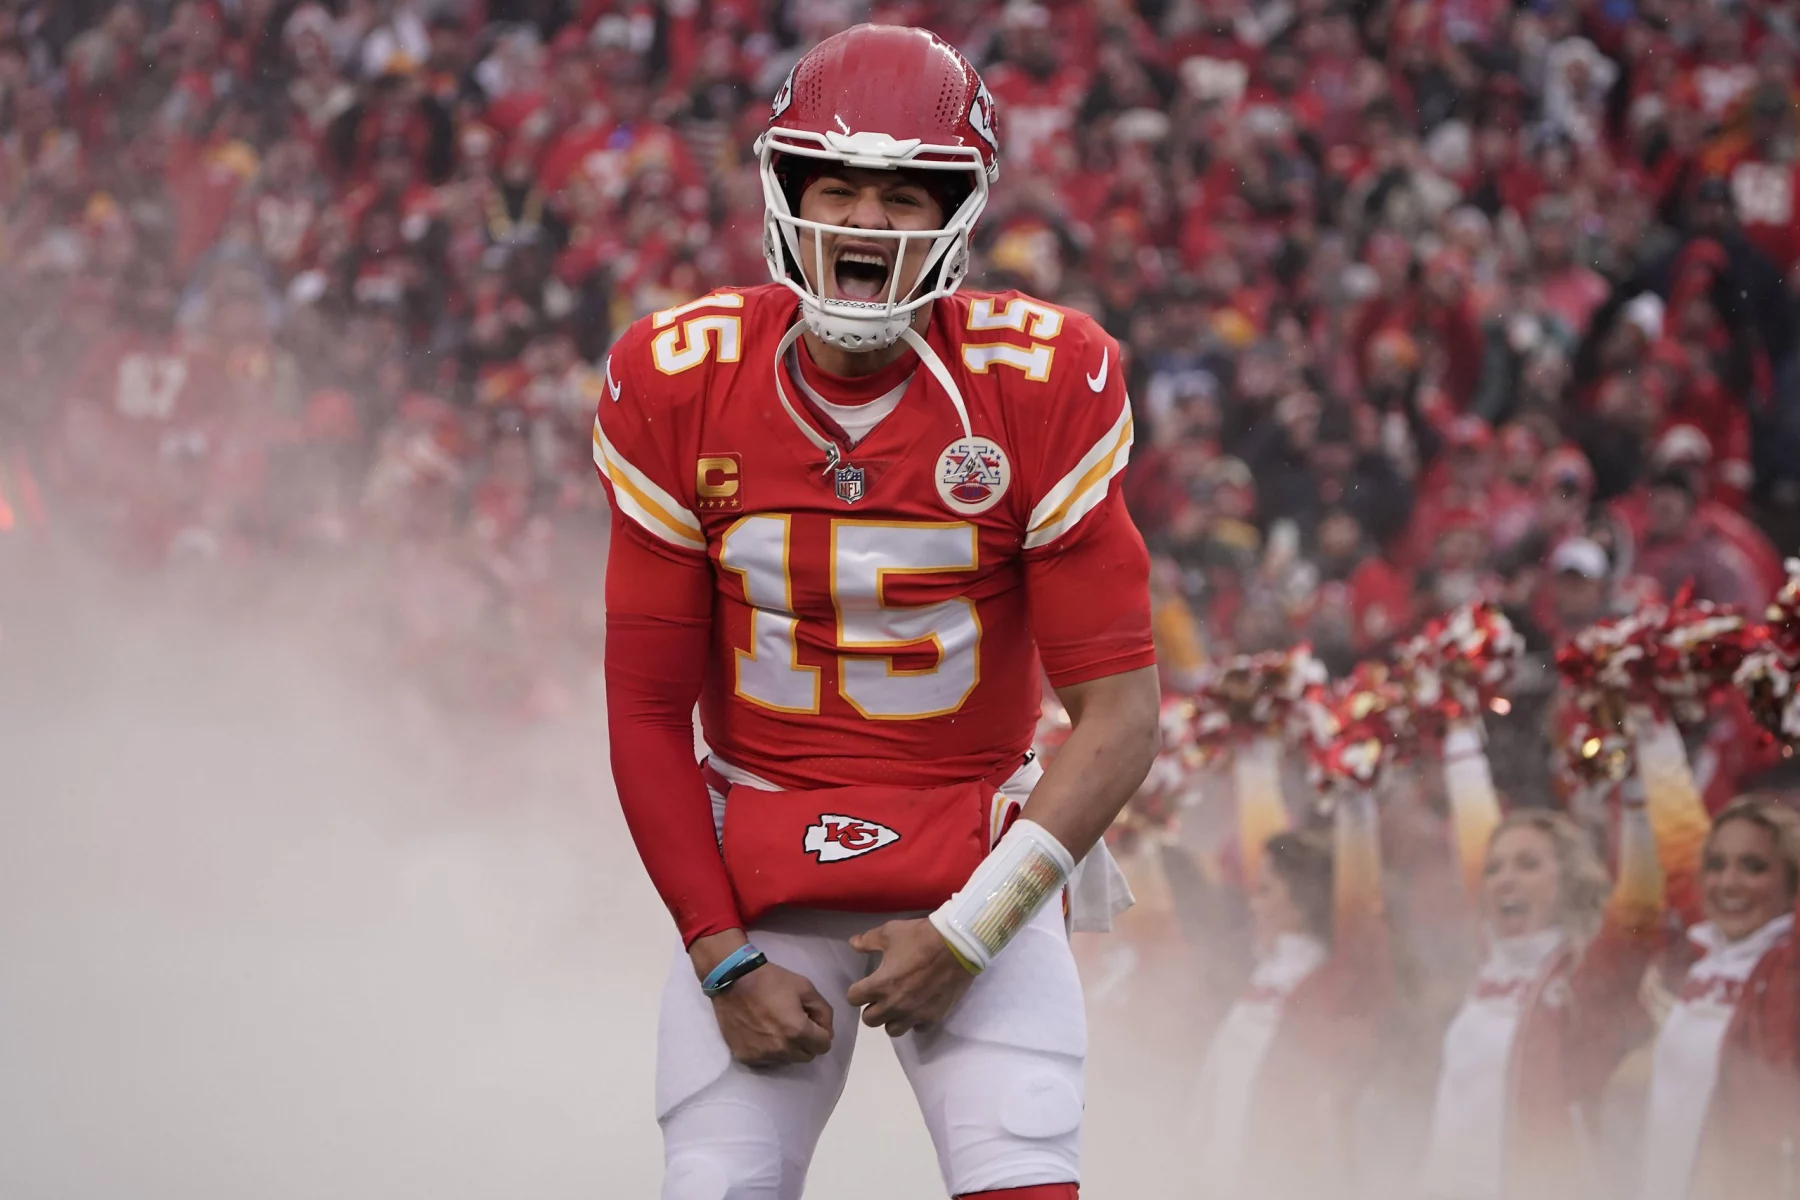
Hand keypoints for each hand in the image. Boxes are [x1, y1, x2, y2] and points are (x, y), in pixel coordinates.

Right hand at [707, 962, 835, 1067]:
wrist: (732, 980)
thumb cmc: (771, 980)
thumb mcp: (805, 987)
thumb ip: (824, 1011)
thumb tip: (828, 1032)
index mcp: (797, 1031)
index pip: (824, 1046)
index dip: (822, 1032)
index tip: (812, 1021)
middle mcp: (781, 1049)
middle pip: (807, 1056)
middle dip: (807, 1042)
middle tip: (796, 1023)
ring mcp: (762, 1055)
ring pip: (788, 1060)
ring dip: (789, 1048)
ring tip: (778, 1027)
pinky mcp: (746, 1057)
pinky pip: (768, 1061)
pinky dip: (770, 1050)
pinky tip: (763, 1032)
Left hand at [845, 918, 975, 1037]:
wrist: (958, 945)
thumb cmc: (920, 937)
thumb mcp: (890, 932)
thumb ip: (868, 941)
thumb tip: (853, 944)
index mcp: (880, 985)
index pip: (853, 999)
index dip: (856, 990)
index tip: (864, 984)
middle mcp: (894, 1005)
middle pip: (869, 1020)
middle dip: (871, 1007)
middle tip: (880, 995)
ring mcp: (914, 1014)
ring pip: (892, 1030)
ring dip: (891, 1018)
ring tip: (898, 1004)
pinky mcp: (933, 1017)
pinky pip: (917, 1028)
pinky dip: (915, 1020)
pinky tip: (918, 1006)